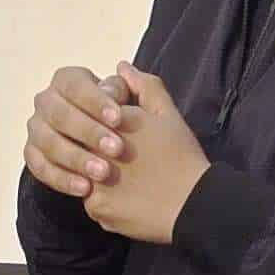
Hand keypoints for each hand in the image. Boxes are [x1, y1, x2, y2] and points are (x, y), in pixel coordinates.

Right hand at [25, 64, 130, 202]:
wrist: (117, 155)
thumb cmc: (128, 123)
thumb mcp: (141, 105)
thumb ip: (138, 87)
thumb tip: (123, 70)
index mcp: (67, 81)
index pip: (75, 86)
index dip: (95, 102)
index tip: (119, 119)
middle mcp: (46, 101)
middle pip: (60, 114)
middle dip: (88, 132)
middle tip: (116, 149)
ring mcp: (36, 129)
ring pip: (49, 142)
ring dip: (76, 158)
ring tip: (104, 173)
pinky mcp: (33, 156)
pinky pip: (41, 168)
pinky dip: (62, 179)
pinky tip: (86, 189)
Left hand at [83, 66, 212, 245]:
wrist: (194, 203)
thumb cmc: (182, 156)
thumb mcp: (168, 115)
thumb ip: (145, 87)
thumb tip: (121, 67)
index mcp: (111, 123)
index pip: (87, 116)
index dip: (101, 126)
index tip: (119, 137)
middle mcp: (95, 149)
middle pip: (80, 146)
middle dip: (95, 150)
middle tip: (124, 162)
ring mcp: (93, 180)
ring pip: (83, 175)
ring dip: (97, 176)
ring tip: (129, 181)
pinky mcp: (96, 207)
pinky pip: (92, 202)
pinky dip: (106, 201)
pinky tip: (129, 199)